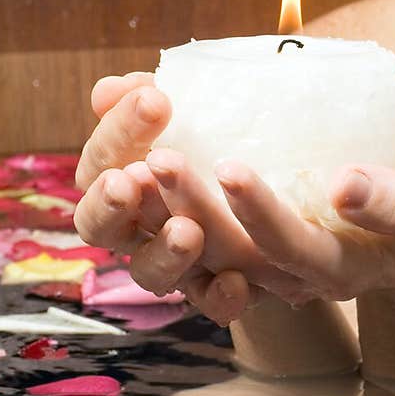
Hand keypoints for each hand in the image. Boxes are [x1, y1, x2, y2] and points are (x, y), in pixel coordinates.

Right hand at [73, 73, 240, 324]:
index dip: (118, 134)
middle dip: (109, 206)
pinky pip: (213, 305)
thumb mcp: (192, 116)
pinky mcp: (225, 291)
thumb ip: (148, 102)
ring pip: (154, 273)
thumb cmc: (221, 145)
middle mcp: (139, 230)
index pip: (101, 161)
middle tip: (130, 180)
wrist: (293, 203)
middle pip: (103, 228)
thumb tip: (110, 90)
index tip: (155, 100)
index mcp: (122, 182)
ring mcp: (179, 265)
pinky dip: (220, 297)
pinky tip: (236, 282)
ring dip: (165, 252)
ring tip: (188, 230)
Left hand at [131, 145, 394, 317]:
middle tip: (160, 156)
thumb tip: (342, 186)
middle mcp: (292, 278)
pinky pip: (190, 235)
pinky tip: (137, 156)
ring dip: (165, 210)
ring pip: (199, 251)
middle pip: (231, 256)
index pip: (292, 249)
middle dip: (193, 208)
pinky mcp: (242, 240)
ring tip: (138, 159)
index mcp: (342, 270)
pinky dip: (161, 204)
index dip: (260, 213)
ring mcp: (262, 263)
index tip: (231, 165)